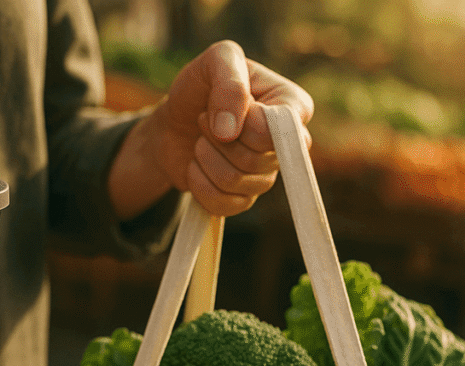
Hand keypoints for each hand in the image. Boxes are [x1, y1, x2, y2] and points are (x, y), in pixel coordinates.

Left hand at [108, 40, 313, 218]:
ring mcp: (267, 174)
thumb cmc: (200, 88)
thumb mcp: (214, 62)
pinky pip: (225, 205)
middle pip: (256, 159)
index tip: (218, 104)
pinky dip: (199, 184)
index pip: (279, 131)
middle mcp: (286, 143)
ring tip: (201, 140)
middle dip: (217, 139)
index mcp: (292, 104)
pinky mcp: (245, 198)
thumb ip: (229, 82)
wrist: (172, 123)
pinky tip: (197, 166)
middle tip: (205, 119)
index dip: (245, 124)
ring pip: (237, 182)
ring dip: (205, 158)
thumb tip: (230, 132)